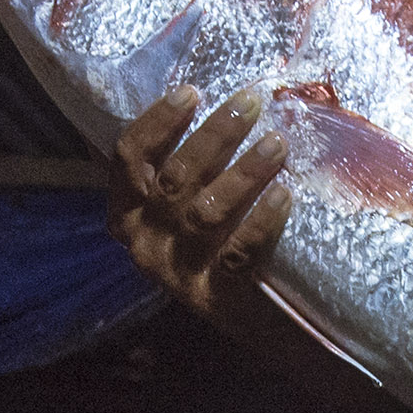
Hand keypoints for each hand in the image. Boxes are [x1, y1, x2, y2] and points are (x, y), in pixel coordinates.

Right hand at [107, 83, 293, 317]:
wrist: (252, 321)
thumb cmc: (218, 242)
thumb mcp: (188, 204)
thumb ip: (190, 163)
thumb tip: (222, 98)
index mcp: (127, 214)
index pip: (129, 159)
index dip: (158, 122)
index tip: (192, 91)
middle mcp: (145, 243)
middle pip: (174, 179)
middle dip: (215, 136)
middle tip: (252, 103)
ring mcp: (178, 272)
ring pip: (205, 212)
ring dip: (244, 173)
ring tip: (278, 143)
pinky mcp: (215, 297)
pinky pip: (238, 252)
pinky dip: (262, 220)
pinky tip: (284, 193)